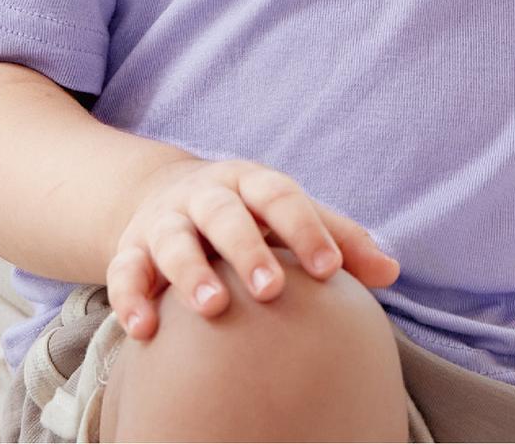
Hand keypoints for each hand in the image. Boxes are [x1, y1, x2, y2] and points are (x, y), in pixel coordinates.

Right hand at [106, 156, 400, 340]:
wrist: (162, 196)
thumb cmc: (247, 214)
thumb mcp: (288, 215)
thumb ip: (338, 239)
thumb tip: (391, 271)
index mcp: (250, 183)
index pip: (280, 197)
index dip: (305, 230)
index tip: (329, 271)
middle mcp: (205, 197)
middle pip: (225, 215)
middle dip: (247, 250)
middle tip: (271, 290)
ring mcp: (164, 223)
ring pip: (174, 241)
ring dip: (191, 273)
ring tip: (212, 308)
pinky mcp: (129, 251)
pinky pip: (124, 272)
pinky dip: (130, 299)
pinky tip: (145, 330)